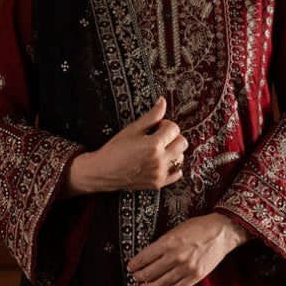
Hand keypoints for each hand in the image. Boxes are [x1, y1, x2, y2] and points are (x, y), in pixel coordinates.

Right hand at [70, 97, 186, 193]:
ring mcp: (160, 173)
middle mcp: (159, 160)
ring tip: (160, 150)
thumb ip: (151, 116)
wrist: (103, 171)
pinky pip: (177, 174)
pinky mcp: (158, 183)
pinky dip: (173, 167)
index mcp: (154, 145)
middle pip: (182, 143)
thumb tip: (163, 102)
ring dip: (174, 151)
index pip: (174, 129)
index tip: (158, 127)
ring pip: (181, 158)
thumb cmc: (115, 150)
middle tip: (160, 137)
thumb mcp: (132, 129)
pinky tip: (163, 162)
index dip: (166, 125)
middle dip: (173, 137)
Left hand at [127, 213, 246, 285]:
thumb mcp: (176, 230)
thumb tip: (148, 257)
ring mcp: (186, 268)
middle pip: (150, 273)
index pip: (145, 257)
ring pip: (162, 283)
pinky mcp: (196, 276)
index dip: (135, 264)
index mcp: (168, 242)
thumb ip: (162, 244)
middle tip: (135, 278)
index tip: (130, 267)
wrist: (221, 232)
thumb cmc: (198, 228)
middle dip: (140, 277)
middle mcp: (176, 257)